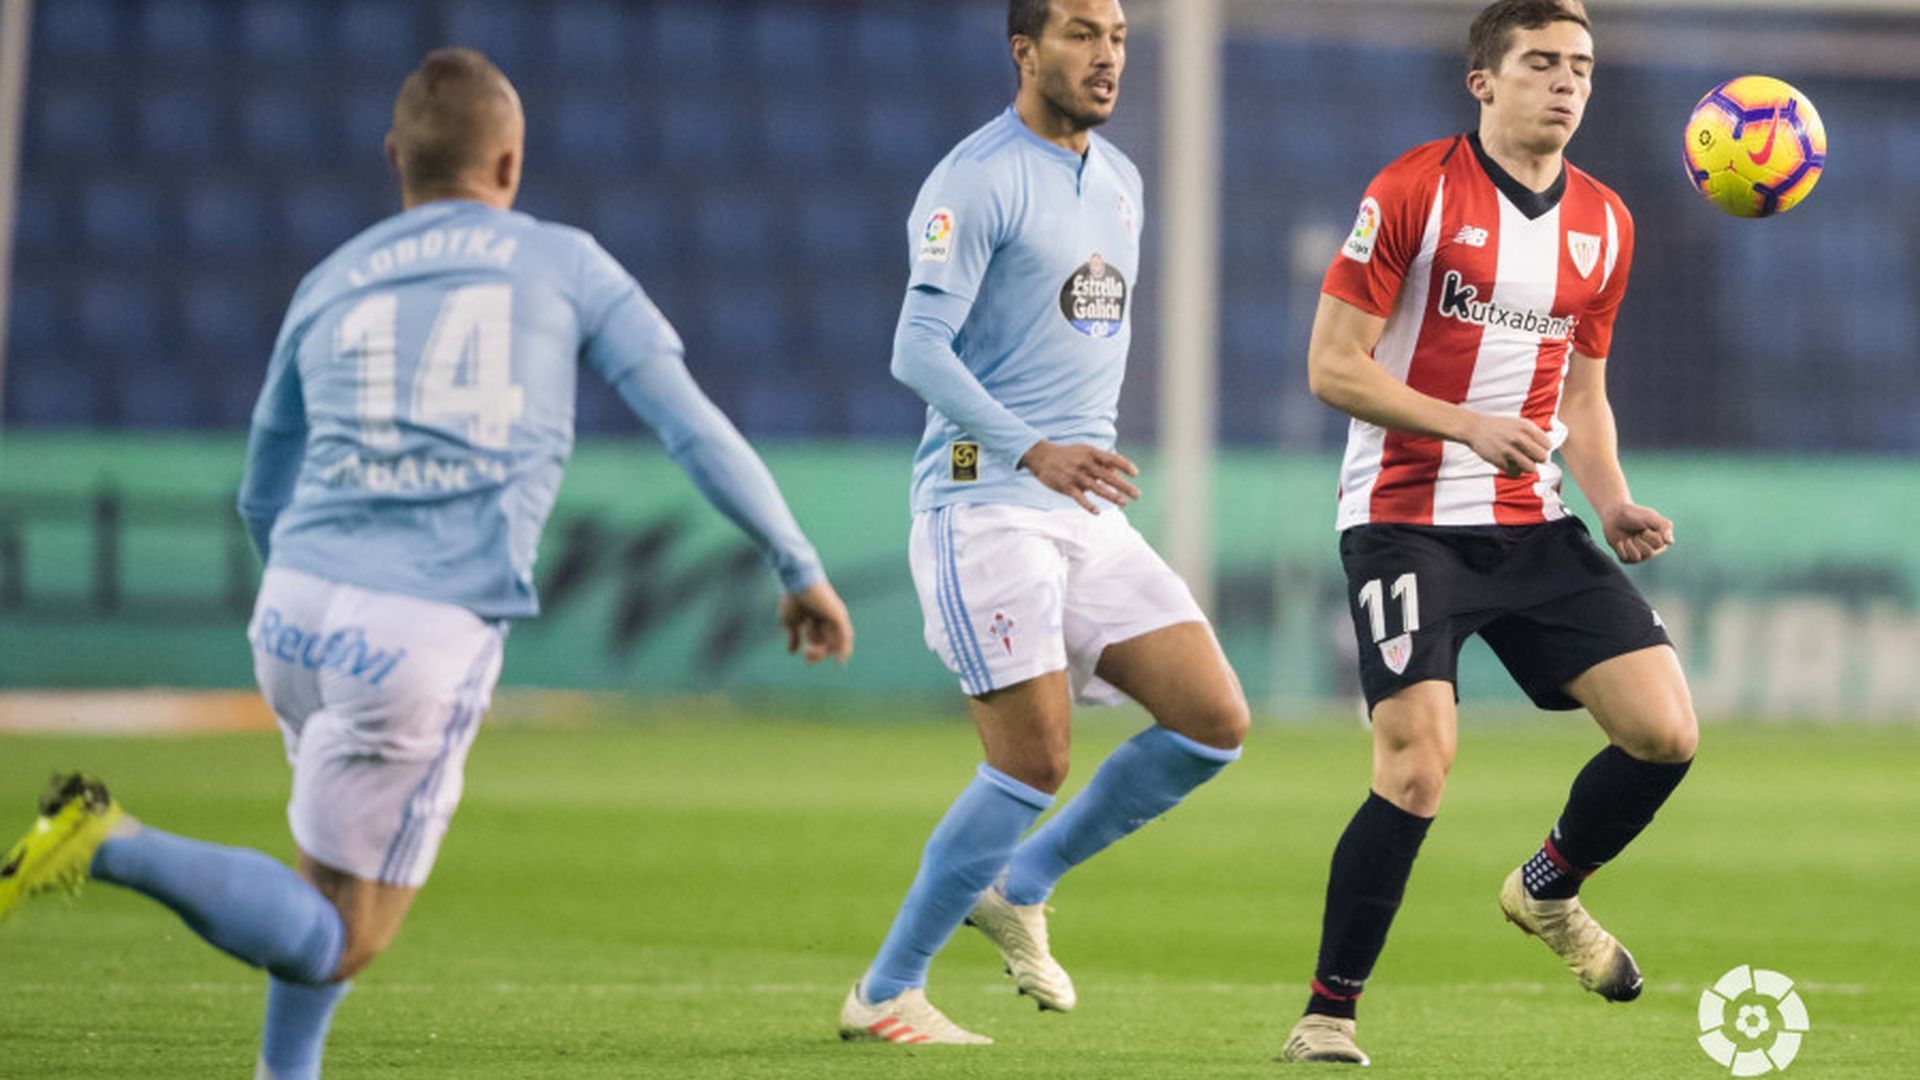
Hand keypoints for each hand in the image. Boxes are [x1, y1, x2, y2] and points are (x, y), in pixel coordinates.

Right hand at [779, 581, 853, 664]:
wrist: (796, 582)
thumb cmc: (792, 599)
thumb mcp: (790, 622)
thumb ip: (793, 637)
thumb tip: (792, 652)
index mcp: (818, 619)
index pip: (820, 641)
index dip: (814, 652)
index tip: (805, 656)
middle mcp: (829, 618)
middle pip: (828, 644)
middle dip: (817, 653)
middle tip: (807, 654)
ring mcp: (836, 616)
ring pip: (836, 642)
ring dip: (824, 652)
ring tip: (810, 651)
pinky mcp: (839, 615)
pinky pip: (846, 636)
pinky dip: (844, 649)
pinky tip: (840, 662)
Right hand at [1017, 440, 1140, 514]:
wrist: (1042, 456)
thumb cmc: (1068, 454)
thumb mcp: (1085, 452)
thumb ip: (1101, 460)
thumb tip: (1117, 471)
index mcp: (1091, 453)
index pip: (1112, 459)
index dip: (1125, 465)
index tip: (1136, 474)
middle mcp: (1085, 464)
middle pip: (1109, 476)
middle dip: (1124, 486)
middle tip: (1137, 495)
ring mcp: (1076, 476)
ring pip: (1097, 488)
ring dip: (1112, 496)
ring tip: (1124, 503)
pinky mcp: (1067, 487)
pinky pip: (1079, 498)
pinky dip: (1088, 506)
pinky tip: (1097, 512)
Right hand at [1462, 414, 1551, 477]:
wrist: (1475, 428)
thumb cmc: (1500, 427)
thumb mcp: (1519, 423)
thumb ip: (1534, 433)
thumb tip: (1547, 449)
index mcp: (1526, 427)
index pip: (1548, 445)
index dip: (1542, 448)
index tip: (1534, 447)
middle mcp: (1519, 438)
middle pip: (1542, 457)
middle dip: (1537, 459)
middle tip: (1529, 456)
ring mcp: (1508, 450)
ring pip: (1531, 468)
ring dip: (1527, 467)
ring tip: (1520, 462)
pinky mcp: (1499, 460)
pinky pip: (1516, 474)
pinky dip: (1514, 472)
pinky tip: (1509, 464)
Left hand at [1600, 503, 1674, 563]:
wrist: (1613, 516)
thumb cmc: (1634, 515)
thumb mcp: (1650, 517)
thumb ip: (1663, 527)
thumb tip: (1670, 541)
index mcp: (1661, 540)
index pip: (1659, 544)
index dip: (1649, 535)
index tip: (1645, 528)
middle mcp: (1653, 550)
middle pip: (1649, 553)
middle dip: (1639, 540)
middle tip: (1636, 533)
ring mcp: (1640, 556)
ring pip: (1636, 558)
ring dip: (1629, 544)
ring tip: (1628, 538)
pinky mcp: (1627, 559)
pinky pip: (1625, 558)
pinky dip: (1620, 548)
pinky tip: (1620, 542)